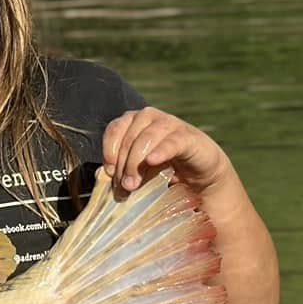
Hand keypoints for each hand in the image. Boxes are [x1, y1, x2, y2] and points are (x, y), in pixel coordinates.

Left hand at [102, 107, 235, 196]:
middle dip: (123, 163)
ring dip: (136, 162)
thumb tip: (102, 176)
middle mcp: (150, 117)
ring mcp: (170, 124)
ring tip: (133, 184)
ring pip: (146, 137)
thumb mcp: (138, 168)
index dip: (109, 150)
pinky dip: (160, 150)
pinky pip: (172, 141)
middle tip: (124, 186)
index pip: (115, 129)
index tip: (108, 172)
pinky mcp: (189, 137)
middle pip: (129, 137)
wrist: (200, 175)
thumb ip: (121, 168)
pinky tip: (152, 161)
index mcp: (133, 121)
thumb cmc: (162, 169)